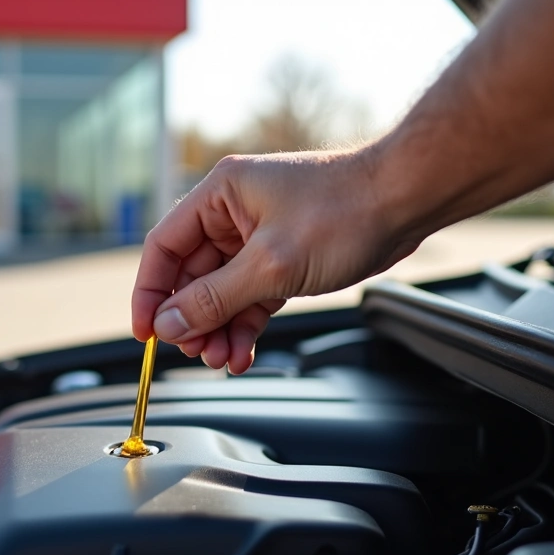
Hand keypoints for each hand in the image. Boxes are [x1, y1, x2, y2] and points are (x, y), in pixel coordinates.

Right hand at [131, 148, 420, 373]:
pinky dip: (245, 325)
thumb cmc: (345, 210)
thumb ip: (215, 298)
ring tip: (222, 360)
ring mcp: (259, 235)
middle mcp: (234, 211)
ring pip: (222, 290)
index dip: (150, 292)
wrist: (405, 201)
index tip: (148, 331)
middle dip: (192, 319)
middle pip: (192, 274)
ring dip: (218, 328)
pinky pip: (250, 296)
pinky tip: (243, 351)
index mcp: (220, 194)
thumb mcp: (271, 265)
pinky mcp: (283, 256)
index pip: (164, 247)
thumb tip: (171, 323)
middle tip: (194, 352)